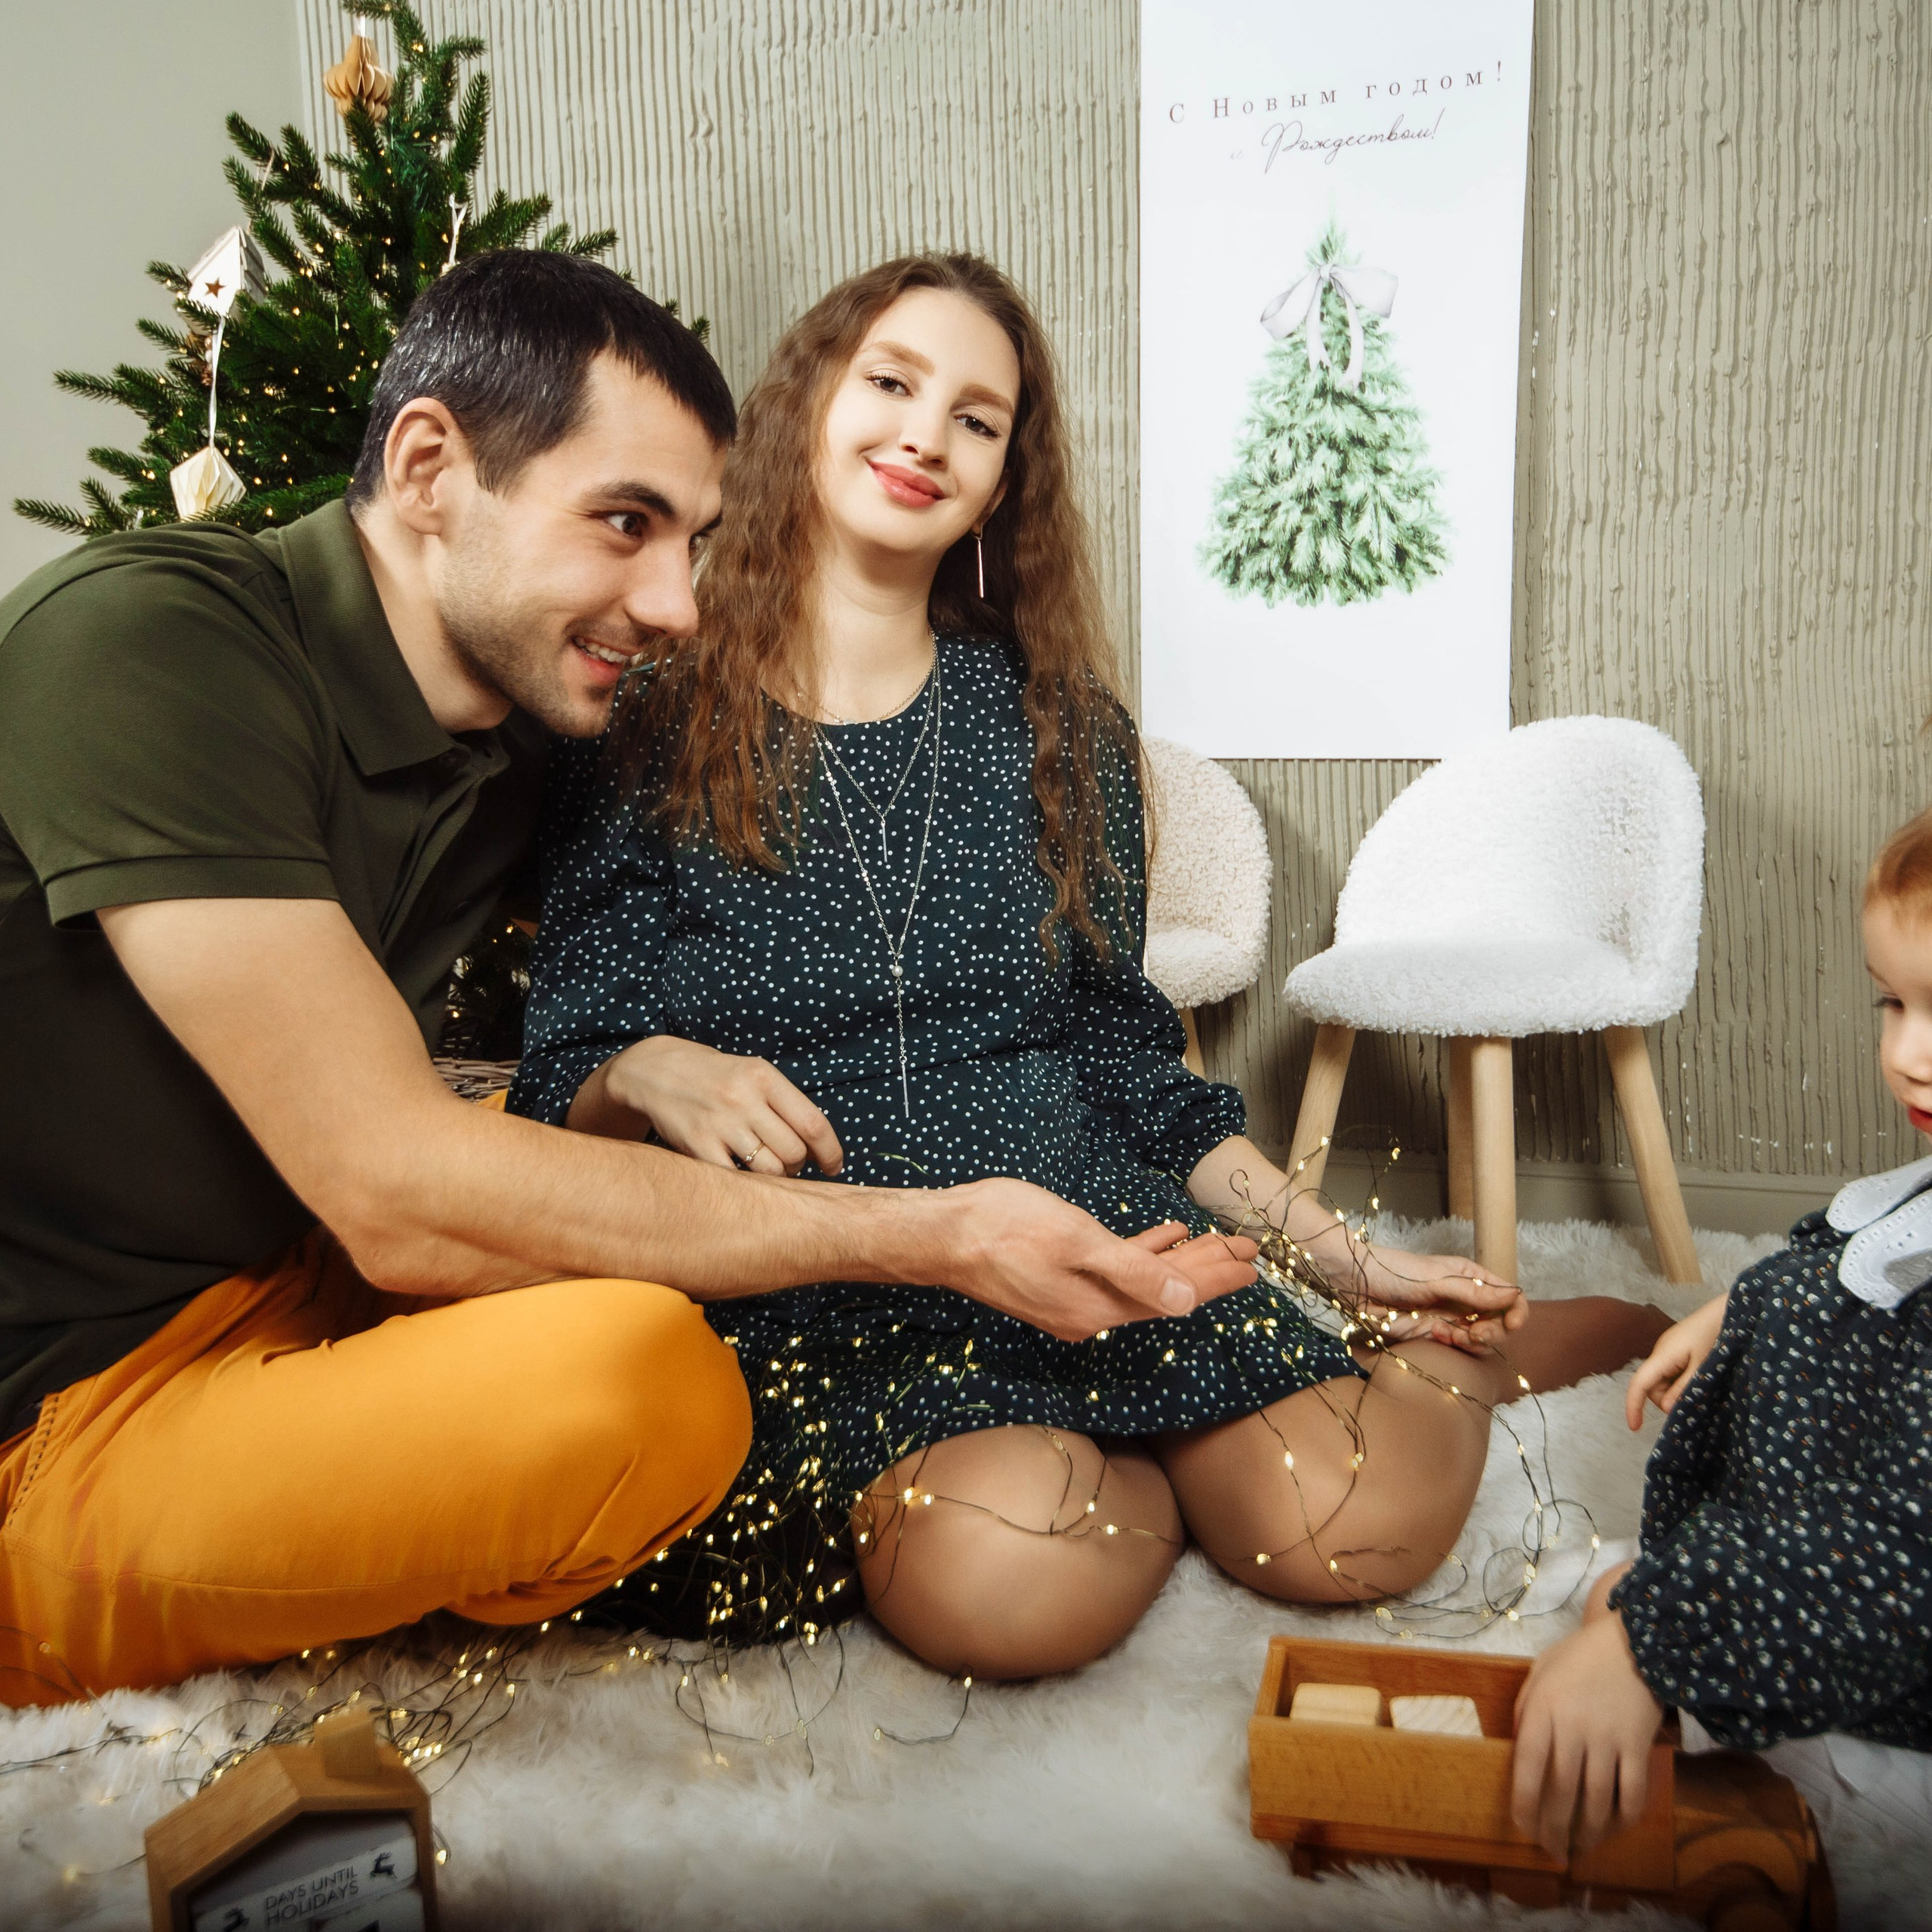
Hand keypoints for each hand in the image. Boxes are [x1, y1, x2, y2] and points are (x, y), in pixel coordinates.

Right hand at [591, 1035, 842, 1175]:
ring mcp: (720, 1123)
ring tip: (766, 1168)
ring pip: (769, 1170)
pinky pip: (735, 1179)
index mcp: (764, 1077)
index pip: (813, 1123)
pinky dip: (744, 1184)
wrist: (655, 1071)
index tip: (834, 1166)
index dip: (830, 1151)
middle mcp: (743, 1098)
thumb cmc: (716, 1078)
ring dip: (775, 1177)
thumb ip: (784, 1103)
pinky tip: (741, 1176)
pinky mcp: (697, 1145)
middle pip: (794, 1152)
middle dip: (798, 1165)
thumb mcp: (752, 1074)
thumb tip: (819, 1146)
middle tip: (787, 1163)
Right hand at [931, 1181, 1257, 1340]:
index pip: (1175, 1297)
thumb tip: (1186, 1302)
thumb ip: (1135, 1273)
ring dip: (1180, 1262)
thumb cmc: (1005, 1229)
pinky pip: (1116, 1272)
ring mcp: (1073, 1301)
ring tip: (1217, 1245)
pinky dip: (1144, 1255)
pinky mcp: (1058, 1282)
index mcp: (1099, 1309)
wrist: (943, 1235)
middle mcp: (1091, 1315)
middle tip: (1248, 1252)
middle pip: (1164, 1293)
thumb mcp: (1078, 1242)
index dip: (1216, 1278)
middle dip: (1208, 1271)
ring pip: (1143, 1281)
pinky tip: (1164, 1237)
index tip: (1252, 1263)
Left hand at [1341, 1245, 1525, 1348]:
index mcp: (1472, 1278)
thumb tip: (1515, 1297)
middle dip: (1491, 1333)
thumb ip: (1476, 1292)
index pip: (1510, 1297)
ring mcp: (1452, 1318)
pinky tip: (1435, 1334)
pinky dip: (1453, 1345)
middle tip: (1473, 1333)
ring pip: (1481, 1341)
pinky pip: (1458, 1348)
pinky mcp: (1436, 1335)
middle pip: (1499, 1325)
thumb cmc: (1396, 1272)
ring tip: (1446, 1331)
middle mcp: (1467, 1299)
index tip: (1512, 1324)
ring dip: (1470, 1341)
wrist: (1359, 1285)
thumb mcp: (1439, 1279)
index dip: (1517, 1312)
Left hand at [1510, 1611, 1663, 1857]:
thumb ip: (1526, 1712)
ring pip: (1596, 1802)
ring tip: (1578, 1847)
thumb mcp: (1539, 1673)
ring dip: (1587, 1832)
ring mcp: (1609, 1740)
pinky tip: (1612, 1830)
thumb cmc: (1579, 1658)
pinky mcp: (1639, 1748)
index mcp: (1543, 1710)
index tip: (1523, 1828)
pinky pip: (1632, 1795)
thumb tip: (1519, 1755)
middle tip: (1551, 1850)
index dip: (1524, 1805)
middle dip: (1554, 1829)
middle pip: (1561, 1793)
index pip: (1526, 1768)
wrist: (1634, 1642)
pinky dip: (1623, 1820)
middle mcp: (1574, 1729)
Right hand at [1624, 1291, 1727, 1428]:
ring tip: (1699, 1387)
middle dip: (1666, 1399)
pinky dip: (1679, 1382)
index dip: (1633, 1406)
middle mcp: (1659, 1353)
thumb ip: (1684, 1389)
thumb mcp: (1702, 1367)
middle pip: (1651, 1386)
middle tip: (1692, 1402)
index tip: (1634, 1427)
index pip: (1639, 1384)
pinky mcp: (1675, 1350)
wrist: (1724, 1311)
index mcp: (1662, 1356)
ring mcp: (1667, 1351)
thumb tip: (1668, 1409)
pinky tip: (1696, 1379)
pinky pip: (1669, 1373)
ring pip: (1661, 1381)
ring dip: (1675, 1391)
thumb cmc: (1715, 1335)